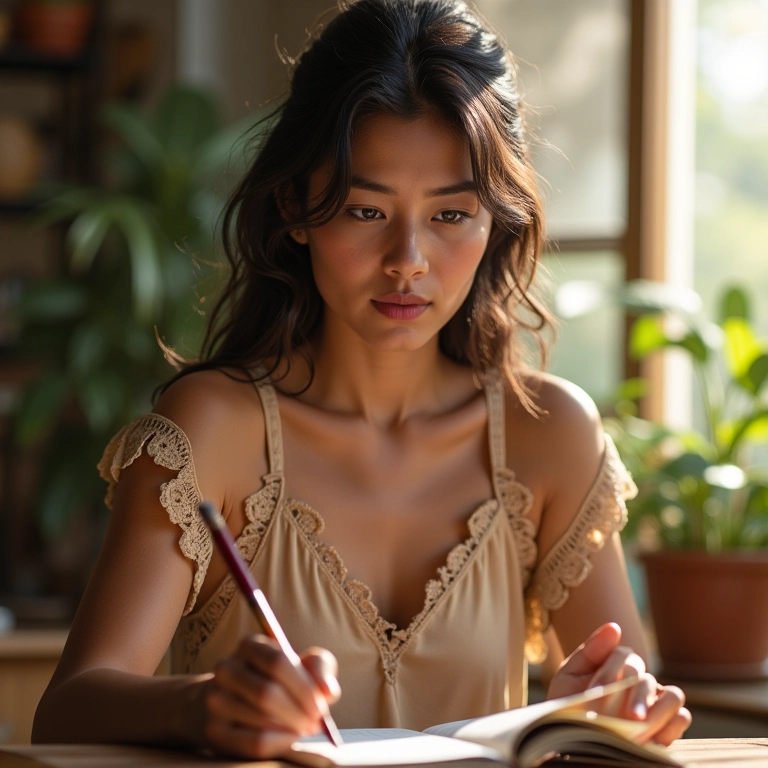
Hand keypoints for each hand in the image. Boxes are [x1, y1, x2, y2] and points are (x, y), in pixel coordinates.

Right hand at [200, 635, 340, 758]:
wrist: (229, 702)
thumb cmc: (274, 679)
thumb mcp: (299, 665)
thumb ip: (319, 669)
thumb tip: (329, 692)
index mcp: (250, 645)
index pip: (278, 662)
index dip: (304, 687)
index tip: (322, 706)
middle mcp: (227, 668)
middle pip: (267, 693)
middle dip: (298, 712)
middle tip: (316, 724)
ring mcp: (216, 699)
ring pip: (260, 719)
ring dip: (290, 728)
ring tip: (304, 728)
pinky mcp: (214, 730)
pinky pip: (252, 742)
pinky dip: (279, 743)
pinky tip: (289, 739)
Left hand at [547, 623, 690, 745]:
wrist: (569, 738)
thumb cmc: (569, 705)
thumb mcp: (569, 676)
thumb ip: (590, 651)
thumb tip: (615, 627)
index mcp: (616, 665)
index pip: (624, 657)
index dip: (610, 672)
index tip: (595, 691)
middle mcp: (638, 681)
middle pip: (647, 679)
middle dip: (635, 696)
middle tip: (626, 717)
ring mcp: (653, 703)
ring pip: (674, 695)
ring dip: (657, 711)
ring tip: (639, 728)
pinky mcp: (665, 727)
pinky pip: (682, 718)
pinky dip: (672, 725)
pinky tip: (653, 737)